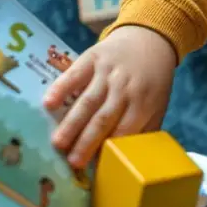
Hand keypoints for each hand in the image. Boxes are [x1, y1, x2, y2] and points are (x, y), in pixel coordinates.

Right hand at [43, 26, 176, 167]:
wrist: (149, 39)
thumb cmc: (152, 80)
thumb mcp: (158, 104)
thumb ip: (145, 129)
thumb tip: (130, 160)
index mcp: (143, 102)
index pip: (125, 130)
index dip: (110, 149)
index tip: (94, 167)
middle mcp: (125, 87)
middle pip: (103, 118)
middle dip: (87, 142)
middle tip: (72, 162)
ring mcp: (107, 72)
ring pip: (87, 101)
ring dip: (72, 123)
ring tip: (58, 143)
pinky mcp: (93, 57)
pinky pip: (75, 74)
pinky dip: (61, 88)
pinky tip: (48, 104)